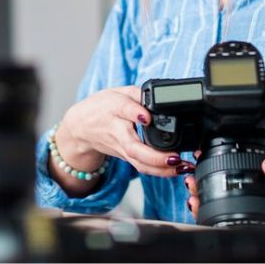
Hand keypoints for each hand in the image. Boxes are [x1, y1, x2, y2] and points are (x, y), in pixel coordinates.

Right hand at [50, 86, 193, 193]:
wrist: (82, 128)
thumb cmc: (102, 108)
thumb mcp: (118, 92)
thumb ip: (138, 93)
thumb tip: (159, 96)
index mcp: (114, 109)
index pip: (124, 110)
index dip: (136, 113)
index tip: (147, 117)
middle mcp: (118, 132)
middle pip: (133, 148)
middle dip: (155, 156)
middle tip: (174, 157)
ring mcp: (122, 149)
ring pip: (139, 164)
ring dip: (162, 169)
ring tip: (182, 167)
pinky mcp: (127, 158)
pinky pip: (143, 167)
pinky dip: (161, 172)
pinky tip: (178, 170)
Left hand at [186, 135, 264, 218]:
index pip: (237, 216)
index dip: (213, 213)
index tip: (197, 201)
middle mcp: (255, 199)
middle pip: (224, 207)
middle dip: (203, 200)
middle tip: (190, 187)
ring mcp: (249, 189)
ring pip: (221, 195)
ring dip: (204, 189)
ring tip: (191, 179)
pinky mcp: (245, 176)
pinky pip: (224, 180)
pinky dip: (210, 176)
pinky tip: (200, 168)